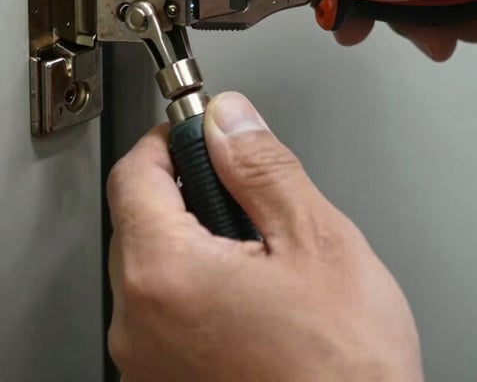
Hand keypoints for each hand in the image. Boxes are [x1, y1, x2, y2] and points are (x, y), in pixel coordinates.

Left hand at [107, 92, 421, 381]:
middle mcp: (138, 325)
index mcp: (164, 275)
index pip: (132, 173)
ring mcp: (145, 366)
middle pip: (138, 221)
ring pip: (152, 270)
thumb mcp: (315, 242)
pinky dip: (196, 293)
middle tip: (241, 193)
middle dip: (185, 193)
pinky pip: (163, 317)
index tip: (196, 133)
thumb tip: (229, 120)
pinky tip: (250, 304)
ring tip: (259, 258)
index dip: (167, 141)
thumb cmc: (344, 373)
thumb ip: (262, 168)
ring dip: (194, 245)